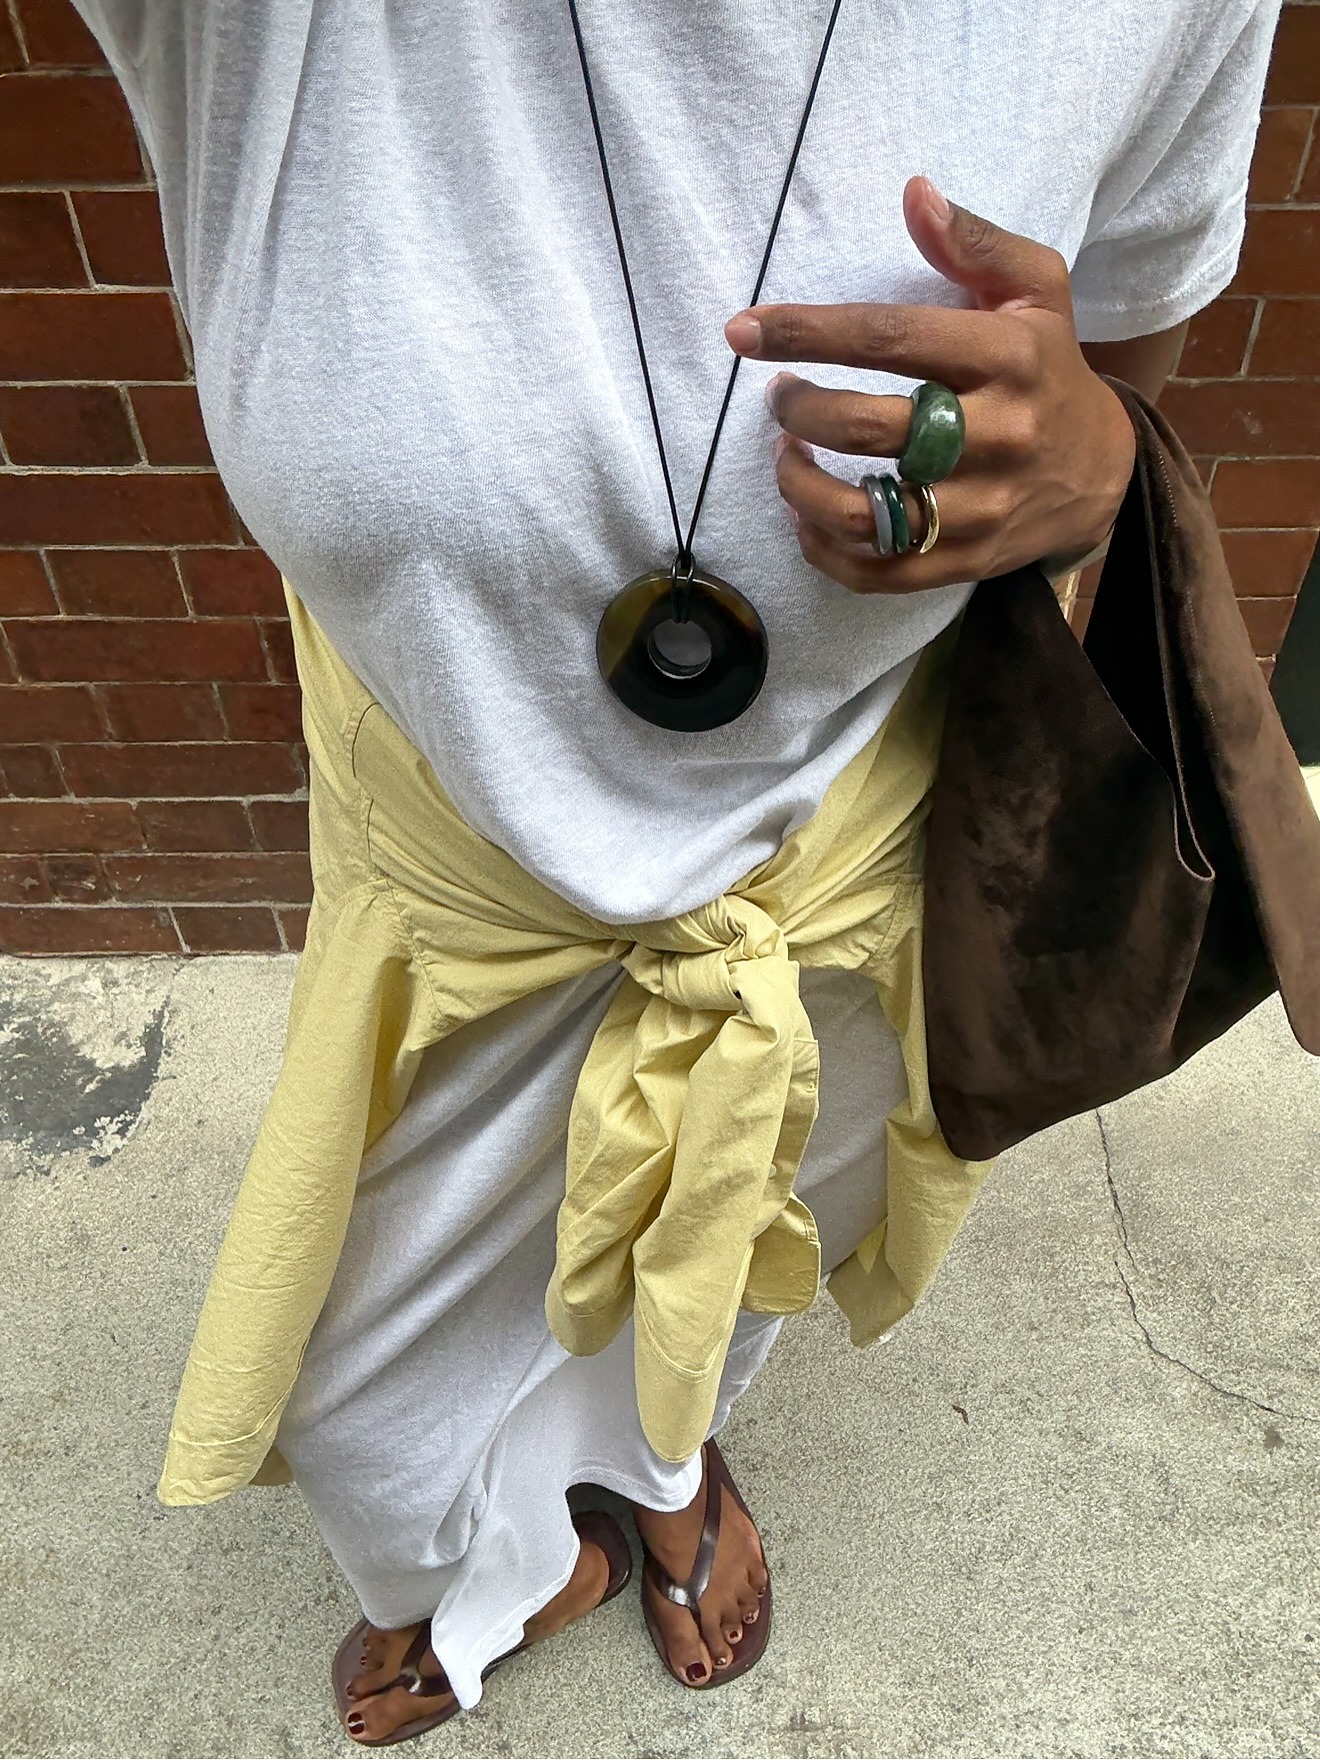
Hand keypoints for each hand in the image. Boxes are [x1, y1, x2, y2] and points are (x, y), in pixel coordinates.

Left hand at [724, 177, 1135, 594]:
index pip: (892, 338)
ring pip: (865, 513)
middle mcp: (998, 435)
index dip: (809, 331)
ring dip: (801, 486)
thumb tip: (915, 193)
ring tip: (786, 455)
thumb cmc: (1049, 369)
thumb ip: (975, 242)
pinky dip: (824, 550)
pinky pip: (877, 572)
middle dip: (802, 409)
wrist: (1105, 474)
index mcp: (1008, 357)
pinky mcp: (965, 561)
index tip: (745, 331)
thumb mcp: (1037, 290)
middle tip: (780, 396)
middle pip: (871, 428)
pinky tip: (806, 516)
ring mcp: (981, 508)